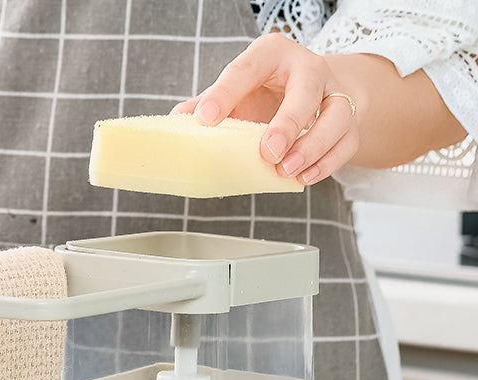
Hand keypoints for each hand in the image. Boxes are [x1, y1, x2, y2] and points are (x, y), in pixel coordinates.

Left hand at [172, 33, 362, 184]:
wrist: (317, 91)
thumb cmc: (268, 92)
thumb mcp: (238, 90)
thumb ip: (208, 104)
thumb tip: (176, 122)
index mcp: (272, 55)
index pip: (248, 68)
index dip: (225, 92)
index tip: (205, 118)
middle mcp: (308, 69)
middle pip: (306, 92)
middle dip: (287, 123)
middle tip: (268, 151)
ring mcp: (335, 95)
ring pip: (335, 118)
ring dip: (311, 148)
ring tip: (286, 170)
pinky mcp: (350, 123)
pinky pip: (346, 144)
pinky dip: (327, 163)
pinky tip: (304, 177)